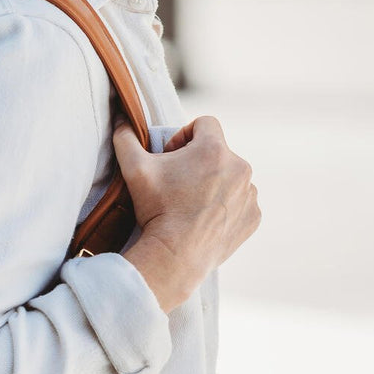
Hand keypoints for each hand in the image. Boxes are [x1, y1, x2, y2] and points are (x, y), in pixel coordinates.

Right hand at [110, 115, 260, 312]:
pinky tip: (206, 218)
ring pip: (232, 177)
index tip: (172, 154)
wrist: (176, 255)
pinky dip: (226, 206)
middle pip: (219, 152)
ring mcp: (249, 194)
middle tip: (177, 181)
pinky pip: (241, 202)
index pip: (205, 123)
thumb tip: (120, 118)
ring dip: (215, 183)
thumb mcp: (134, 168)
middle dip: (199, 161)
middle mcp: (240, 167)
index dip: (185, 134)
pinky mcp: (253, 216)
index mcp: (214, 150)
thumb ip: (126, 137)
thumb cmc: (157, 209)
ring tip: (191, 202)